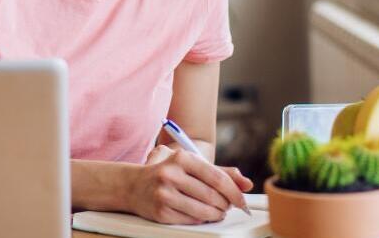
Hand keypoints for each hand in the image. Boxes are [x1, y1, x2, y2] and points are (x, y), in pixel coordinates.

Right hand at [126, 145, 253, 224]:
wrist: (132, 185)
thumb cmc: (167, 172)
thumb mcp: (191, 165)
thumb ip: (220, 171)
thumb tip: (246, 183)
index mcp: (182, 158)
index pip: (217, 178)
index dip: (234, 192)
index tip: (242, 201)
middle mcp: (171, 174)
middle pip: (212, 196)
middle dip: (226, 205)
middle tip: (228, 206)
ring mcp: (164, 194)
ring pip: (203, 211)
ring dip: (216, 214)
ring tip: (218, 212)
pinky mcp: (161, 212)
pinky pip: (191, 220)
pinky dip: (201, 220)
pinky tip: (202, 215)